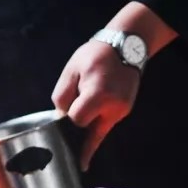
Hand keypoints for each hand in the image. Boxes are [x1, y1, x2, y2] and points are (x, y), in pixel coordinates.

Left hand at [51, 40, 139, 171]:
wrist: (126, 46)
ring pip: (97, 131)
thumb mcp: (71, 71)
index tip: (60, 119)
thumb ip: (62, 97)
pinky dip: (94, 125)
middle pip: (88, 133)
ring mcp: (122, 111)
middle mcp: (114, 107)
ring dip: (85, 130)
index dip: (66, 120)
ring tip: (76, 134)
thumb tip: (60, 118)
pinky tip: (85, 135)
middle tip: (63, 140)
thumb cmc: (94, 55)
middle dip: (76, 132)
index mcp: (98, 95)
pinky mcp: (124, 111)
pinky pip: (104, 124)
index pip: (76, 120)